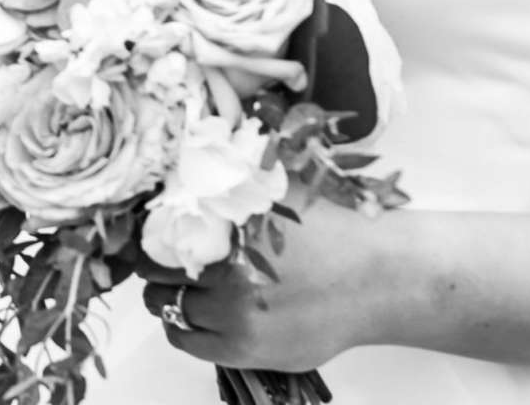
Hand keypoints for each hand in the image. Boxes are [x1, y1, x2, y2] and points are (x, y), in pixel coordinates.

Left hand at [137, 198, 407, 373]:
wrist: (380, 279)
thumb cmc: (332, 230)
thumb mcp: (274, 191)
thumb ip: (227, 186)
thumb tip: (176, 176)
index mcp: (232, 234)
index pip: (157, 235)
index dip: (149, 231)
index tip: (150, 229)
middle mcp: (231, 281)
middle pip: (157, 272)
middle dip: (155, 262)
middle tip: (162, 255)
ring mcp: (239, 322)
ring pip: (169, 308)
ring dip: (166, 294)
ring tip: (179, 282)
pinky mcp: (250, 353)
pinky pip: (189, 341)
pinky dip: (181, 325)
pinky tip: (194, 311)